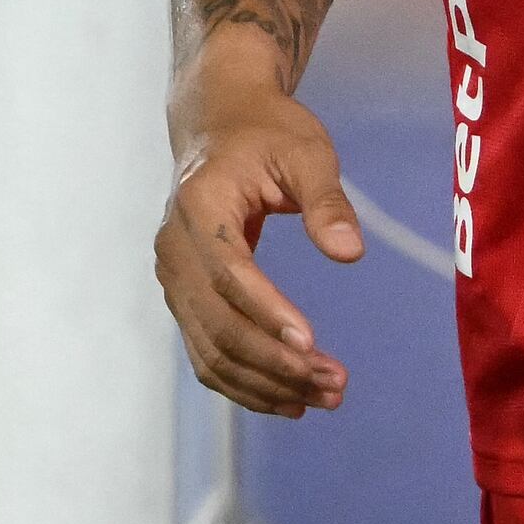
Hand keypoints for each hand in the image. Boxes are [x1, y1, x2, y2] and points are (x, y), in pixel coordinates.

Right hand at [156, 54, 366, 415]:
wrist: (217, 123)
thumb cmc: (266, 133)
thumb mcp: (307, 152)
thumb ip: (327, 201)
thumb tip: (350, 253)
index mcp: (200, 206)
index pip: (230, 273)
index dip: (268, 313)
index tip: (312, 344)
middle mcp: (174, 248)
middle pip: (219, 324)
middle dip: (276, 362)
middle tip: (335, 383)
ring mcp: (173, 278)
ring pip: (211, 350)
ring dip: (265, 383)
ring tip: (322, 397)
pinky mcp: (183, 297)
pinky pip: (206, 352)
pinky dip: (244, 383)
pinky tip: (288, 399)